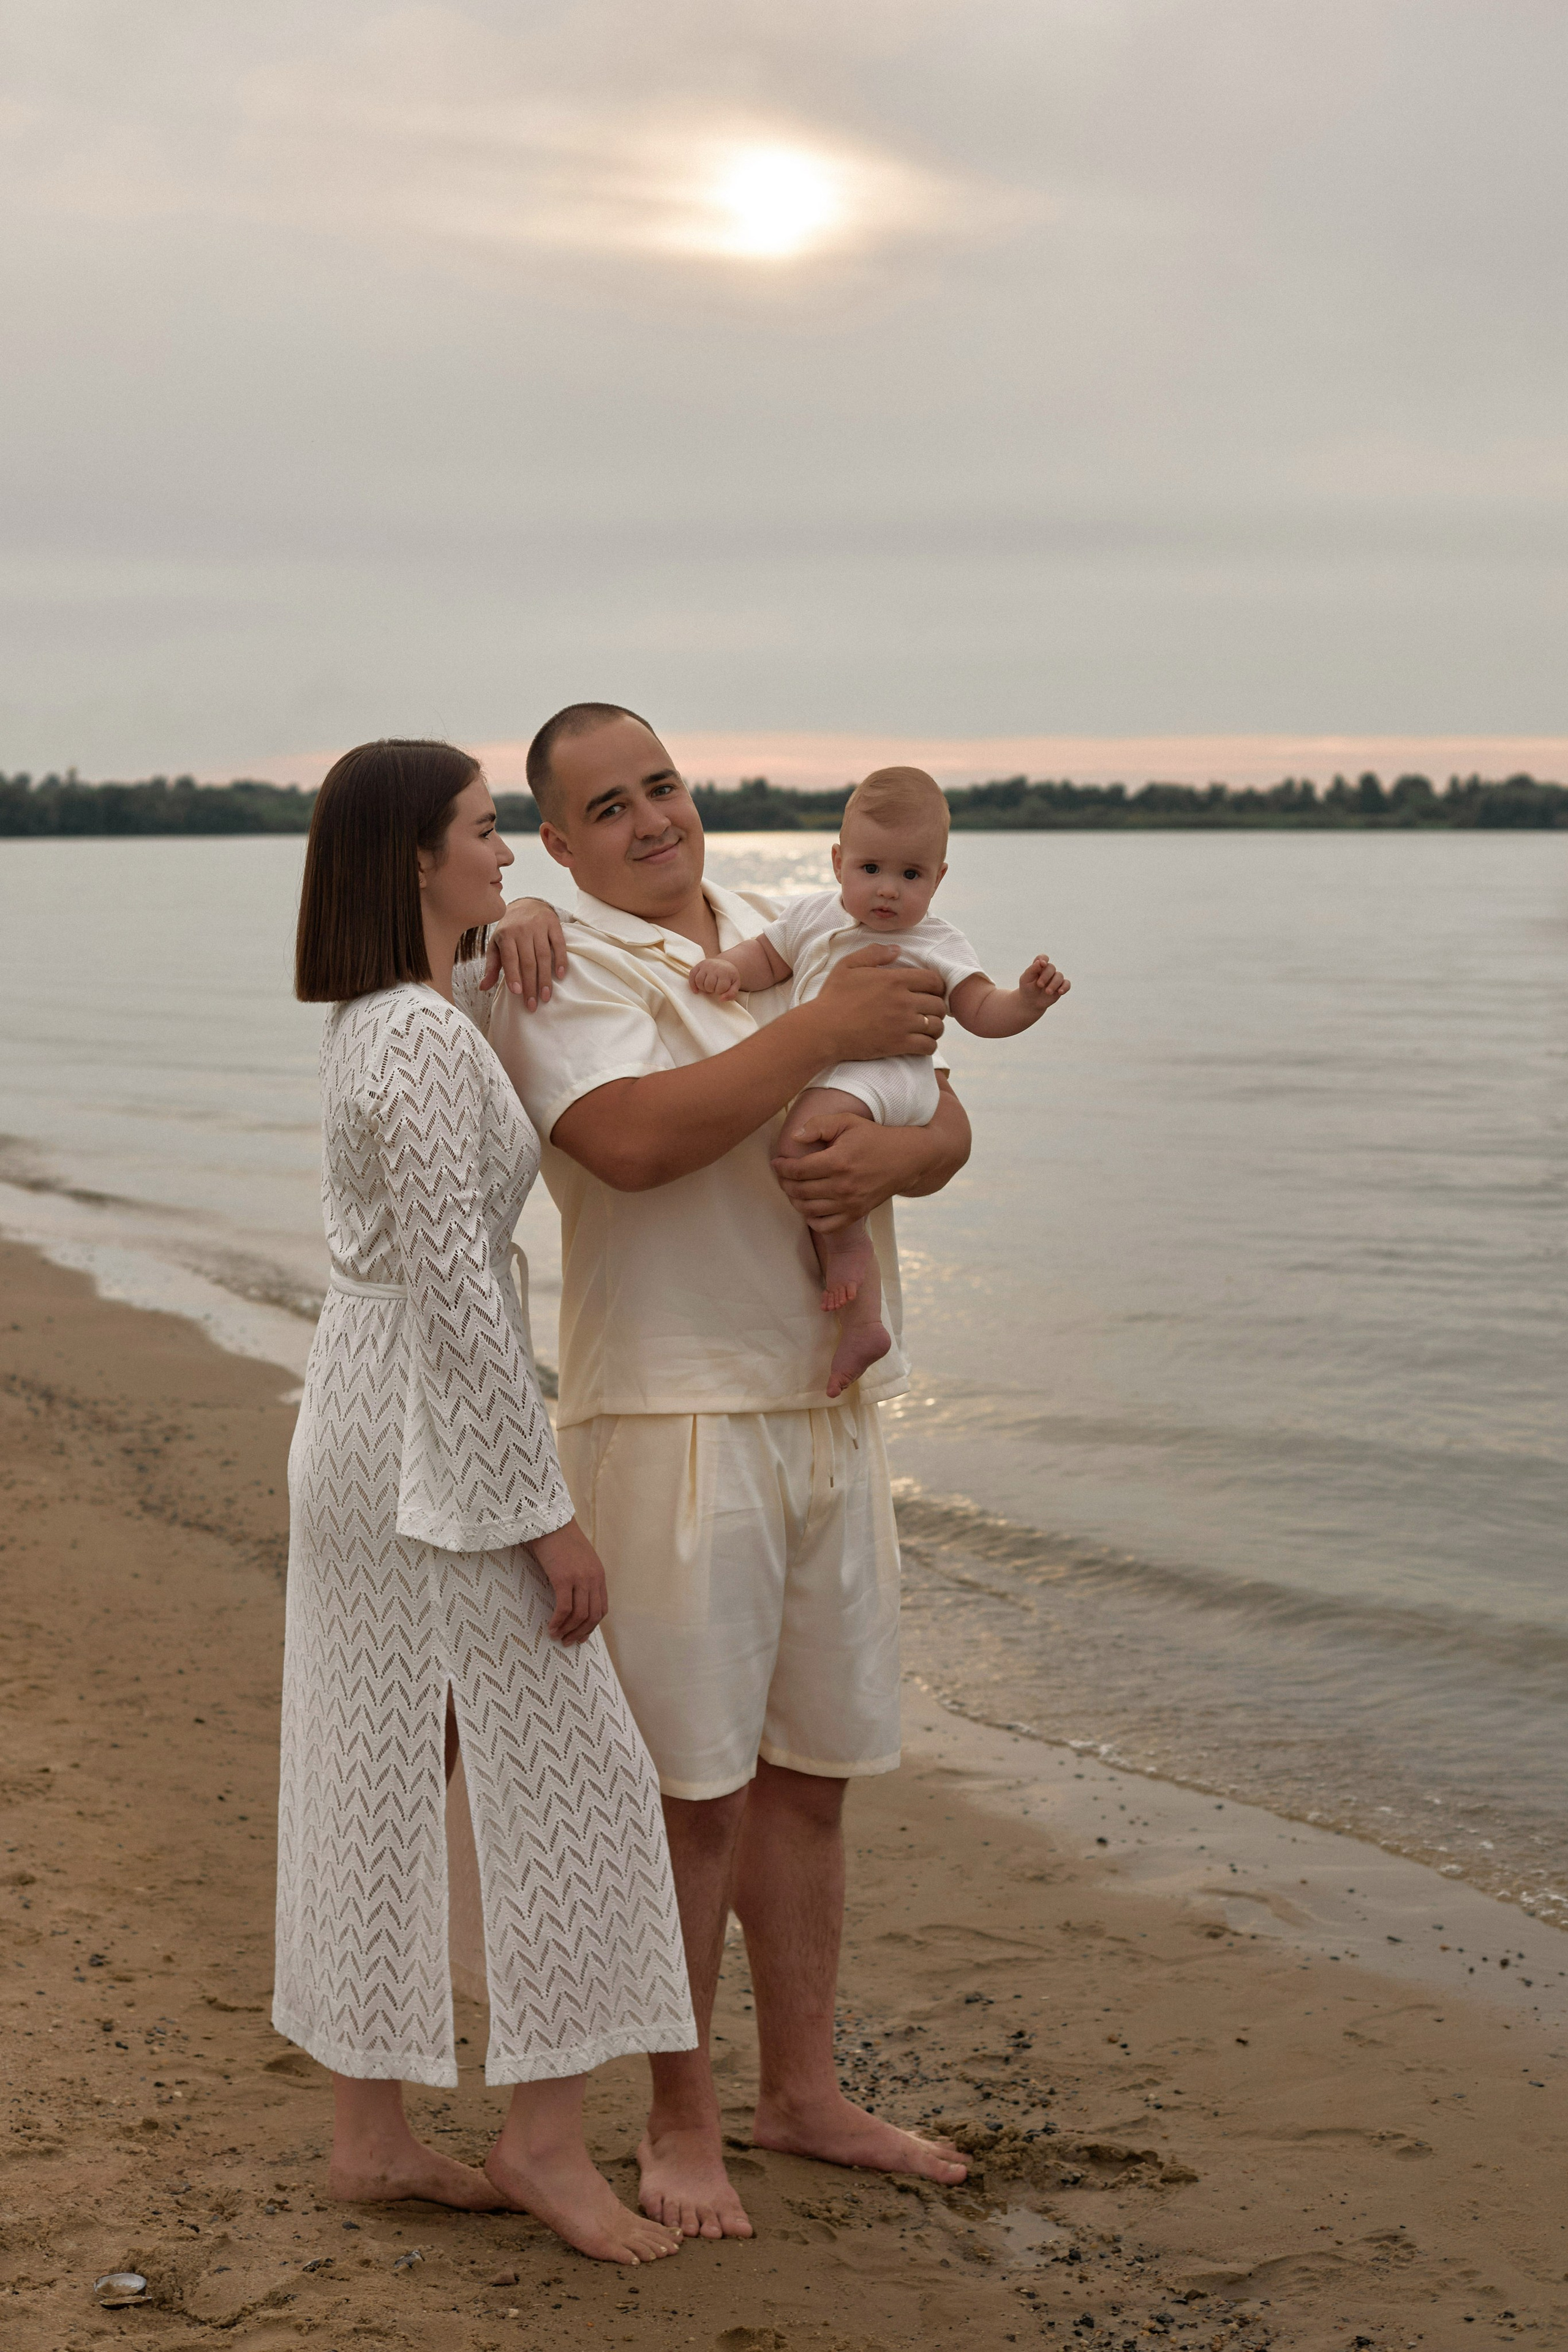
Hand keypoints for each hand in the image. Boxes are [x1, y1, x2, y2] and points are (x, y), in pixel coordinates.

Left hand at [481, 897, 568, 1007]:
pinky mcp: (553, 924)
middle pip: (528, 961)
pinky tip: (560, 975)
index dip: (513, 975)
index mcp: (505, 935)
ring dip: (546, 978)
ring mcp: (539, 926)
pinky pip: (559, 944)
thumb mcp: (496, 944)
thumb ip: (492, 966)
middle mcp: (522, 930)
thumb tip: (483, 987)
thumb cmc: (509, 929)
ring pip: (544, 956)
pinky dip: (561, 960)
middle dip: (531, 985)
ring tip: (546, 996)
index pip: (510, 958)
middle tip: (533, 1004)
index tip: (517, 993)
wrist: (527, 903)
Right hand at [527, 1518, 608, 1643]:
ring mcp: (580, 1578)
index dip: (592, 1626)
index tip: (582, 1636)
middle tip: (568, 1642)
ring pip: (580, 1615)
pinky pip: (564, 1608)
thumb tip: (574, 1600)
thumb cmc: (560, 1540)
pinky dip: (558, 1621)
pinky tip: (551, 1627)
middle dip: (581, 1633)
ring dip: (568, 1630)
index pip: (602, 1608)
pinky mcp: (563, 1578)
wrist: (549, 1522)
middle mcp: (593, 1578)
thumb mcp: (580, 1559)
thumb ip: (582, 1577)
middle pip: (593, 1615)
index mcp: (599, 1574)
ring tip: (557, 1637)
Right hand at [690, 956, 741, 999]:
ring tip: (708, 987)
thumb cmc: (729, 978)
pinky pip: (692, 975)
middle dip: (711, 990)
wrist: (724, 965)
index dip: (720, 992)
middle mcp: (715, 967)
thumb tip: (721, 999)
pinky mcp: (699, 965)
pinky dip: (692, 984)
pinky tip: (696, 990)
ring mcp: (706, 965)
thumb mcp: (735, 985)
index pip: (720, 988)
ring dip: (702, 988)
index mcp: (725, 972)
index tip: (722, 988)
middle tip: (714, 988)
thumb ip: (731, 994)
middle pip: (708, 985)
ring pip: (699, 981)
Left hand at [773, 1113, 939, 1231]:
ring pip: (808, 1210)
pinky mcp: (856, 1214)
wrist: (906, 1159)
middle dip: (785, 1183)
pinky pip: (825, 1226)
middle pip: (799, 1191)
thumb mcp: (847, 1122)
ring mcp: (850, 1203)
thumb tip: (794, 1137)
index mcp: (838, 1161)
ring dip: (794, 1200)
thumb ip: (818, 1126)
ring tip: (794, 1188)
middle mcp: (843, 1186)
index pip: (798, 1170)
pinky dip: (812, 1219)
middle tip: (783, 1175)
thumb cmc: (874, 1138)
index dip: (782, 1167)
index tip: (777, 1162)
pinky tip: (810, 1206)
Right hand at [814, 945, 945, 1061]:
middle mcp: (903, 1001)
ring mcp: (902, 1024)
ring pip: (937, 1026)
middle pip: (939, 1004)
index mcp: (895, 980)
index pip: (934, 981)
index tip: (931, 992)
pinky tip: (920, 1043)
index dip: (937, 986)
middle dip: (937, 1008)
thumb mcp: (848, 966)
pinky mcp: (898, 1045)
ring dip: (935, 1027)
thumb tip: (897, 950)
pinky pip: (928, 1046)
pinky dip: (929, 1045)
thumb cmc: (832, 997)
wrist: (822, 1030)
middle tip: (927, 1012)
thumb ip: (874, 953)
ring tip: (926, 1029)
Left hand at [1019, 955, 1069, 1018]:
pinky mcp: (1060, 987)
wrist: (1030, 1002)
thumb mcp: (1025, 979)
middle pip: (1051, 967)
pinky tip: (1060, 992)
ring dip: (1054, 984)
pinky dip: (1065, 987)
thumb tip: (1040, 961)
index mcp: (1039, 967)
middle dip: (1046, 976)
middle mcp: (1048, 971)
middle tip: (1039, 985)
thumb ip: (1032, 969)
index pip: (1043, 958)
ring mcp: (1055, 979)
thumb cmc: (1027, 988)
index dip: (1044, 959)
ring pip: (1059, 976)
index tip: (1042, 964)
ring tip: (1047, 992)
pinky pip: (1067, 984)